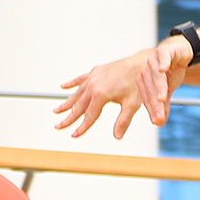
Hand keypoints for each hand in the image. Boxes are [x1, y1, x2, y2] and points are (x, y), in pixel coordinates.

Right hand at [54, 37, 190, 138]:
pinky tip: (63, 86)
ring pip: (77, 93)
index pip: (89, 115)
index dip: (81, 127)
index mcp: (101, 94)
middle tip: (58, 126)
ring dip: (67, 102)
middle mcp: (94, 84)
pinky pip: (81, 78)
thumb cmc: (139, 83)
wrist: (143, 62)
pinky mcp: (97, 71)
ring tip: (57, 111)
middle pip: (78, 105)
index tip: (74, 135)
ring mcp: (94, 76)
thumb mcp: (132, 104)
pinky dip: (72, 83)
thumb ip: (123, 121)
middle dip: (68, 117)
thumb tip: (117, 137)